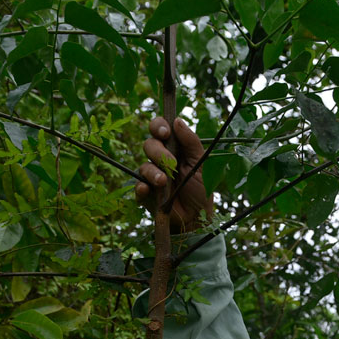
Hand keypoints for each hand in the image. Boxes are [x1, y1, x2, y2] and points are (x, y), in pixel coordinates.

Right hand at [136, 117, 212, 232]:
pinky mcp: (146, 193)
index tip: (165, 132)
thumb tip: (177, 120)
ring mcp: (151, 176)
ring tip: (164, 182)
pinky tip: (148, 190)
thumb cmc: (201, 189)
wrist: (198, 218)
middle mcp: (160, 159)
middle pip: (149, 144)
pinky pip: (137, 185)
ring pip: (143, 165)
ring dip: (153, 172)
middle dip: (158, 151)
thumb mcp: (201, 164)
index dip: (158, 126)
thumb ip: (191, 142)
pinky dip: (142, 186)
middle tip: (171, 163)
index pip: (160, 129)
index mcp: (174, 148)